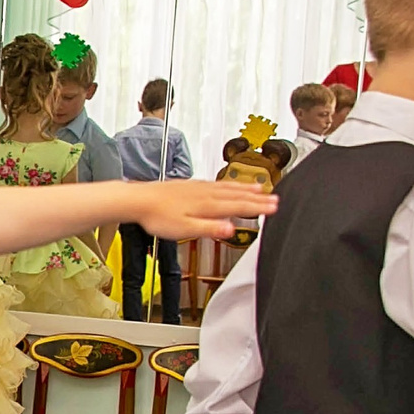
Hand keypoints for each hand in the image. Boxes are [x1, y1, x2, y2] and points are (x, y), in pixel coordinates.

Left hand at [130, 180, 278, 241]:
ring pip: (227, 187)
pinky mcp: (189, 186)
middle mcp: (205, 193)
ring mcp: (197, 188)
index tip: (274, 207)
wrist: (138, 200)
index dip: (258, 207)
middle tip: (275, 198)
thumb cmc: (157, 216)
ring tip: (258, 187)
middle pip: (237, 195)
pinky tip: (226, 184)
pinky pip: (215, 183)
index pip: (239, 206)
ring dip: (244, 188)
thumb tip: (231, 229)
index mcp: (208, 205)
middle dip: (257, 197)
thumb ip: (209, 229)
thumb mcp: (185, 229)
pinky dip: (227, 184)